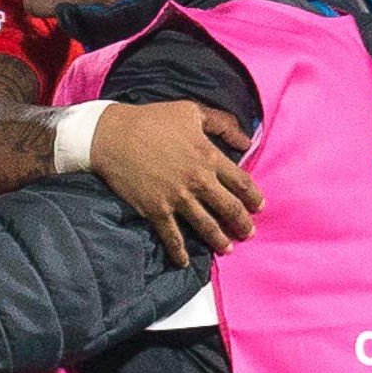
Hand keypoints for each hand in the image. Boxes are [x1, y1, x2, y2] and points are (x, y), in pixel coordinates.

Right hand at [93, 100, 260, 264]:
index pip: (241, 182)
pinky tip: (185, 261)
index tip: (258, 206)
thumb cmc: (152, 119)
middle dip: (242, 223)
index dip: (254, 197)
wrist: (113, 135)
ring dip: (219, 240)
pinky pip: (172, 237)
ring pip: (207, 226)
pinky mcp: (156, 210)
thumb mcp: (192, 111)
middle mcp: (197, 181)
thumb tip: (247, 140)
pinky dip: (180, 252)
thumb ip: (223, 123)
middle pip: (229, 208)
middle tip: (248, 232)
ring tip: (228, 248)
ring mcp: (177, 198)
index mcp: (208, 156)